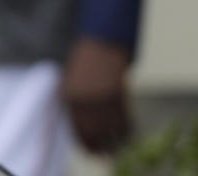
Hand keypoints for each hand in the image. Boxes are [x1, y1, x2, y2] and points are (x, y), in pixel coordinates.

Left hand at [60, 37, 131, 153]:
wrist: (101, 43)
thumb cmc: (84, 63)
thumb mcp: (70, 82)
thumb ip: (73, 104)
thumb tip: (80, 129)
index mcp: (70, 97)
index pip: (77, 129)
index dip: (85, 143)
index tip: (90, 151)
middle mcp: (85, 100)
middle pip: (94, 132)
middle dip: (100, 146)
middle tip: (105, 154)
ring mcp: (102, 97)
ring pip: (110, 128)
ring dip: (115, 141)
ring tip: (117, 147)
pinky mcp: (118, 94)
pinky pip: (124, 118)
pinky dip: (127, 129)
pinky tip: (128, 133)